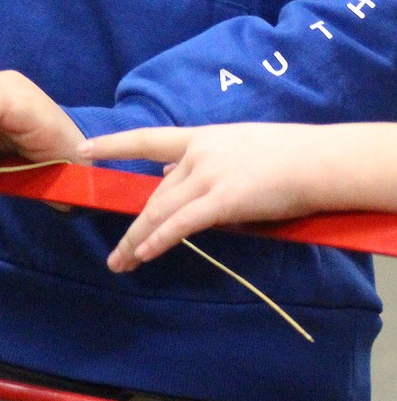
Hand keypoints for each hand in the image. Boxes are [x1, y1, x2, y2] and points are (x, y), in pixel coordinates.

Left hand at [78, 122, 396, 271]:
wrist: (317, 160)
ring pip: (161, 211)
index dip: (113, 144)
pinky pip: (182, 224)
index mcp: (200, 138)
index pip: (146, 138)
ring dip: (138, 240)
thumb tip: (171, 172)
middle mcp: (197, 154)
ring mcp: (208, 175)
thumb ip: (203, 162)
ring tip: (120, 263)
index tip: (83, 148)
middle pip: (155, 194)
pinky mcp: (222, 200)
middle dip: (132, 225)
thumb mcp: (236, 148)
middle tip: (114, 252)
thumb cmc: (285, 155)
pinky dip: (159, 240)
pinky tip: (143, 253)